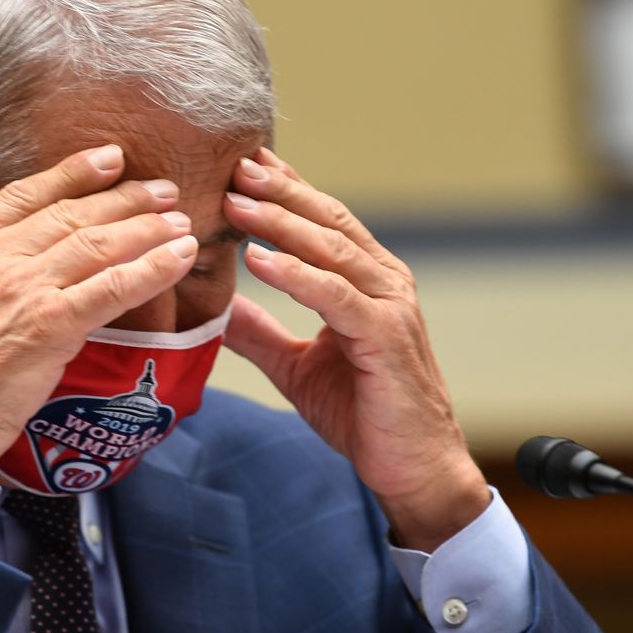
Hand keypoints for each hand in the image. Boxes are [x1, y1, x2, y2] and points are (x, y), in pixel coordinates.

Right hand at [0, 145, 197, 475]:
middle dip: (124, 198)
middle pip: (70, 214)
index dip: (73, 173)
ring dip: (146, 229)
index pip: (25, 194)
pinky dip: (152, 268)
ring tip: (179, 221)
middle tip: (163, 190)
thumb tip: (14, 276)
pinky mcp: (48, 324)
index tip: (110, 159)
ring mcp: (20, 287)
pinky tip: (179, 257)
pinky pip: (113, 286)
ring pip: (97, 244)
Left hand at [223, 148, 487, 551]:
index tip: (243, 165)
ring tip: (236, 203)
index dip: (285, 190)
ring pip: (331, 250)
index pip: (323, 222)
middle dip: (280, 192)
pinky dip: (296, 275)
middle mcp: (384, 283)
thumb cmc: (364, 413)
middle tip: (235, 166)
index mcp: (367, 281)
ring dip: (280, 223)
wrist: (413, 467)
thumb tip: (219, 309)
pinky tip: (258, 259)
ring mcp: (389, 307)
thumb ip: (262, 333)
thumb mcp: (297, 367)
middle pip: (327, 222)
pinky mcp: (386, 338)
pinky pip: (335, 296)